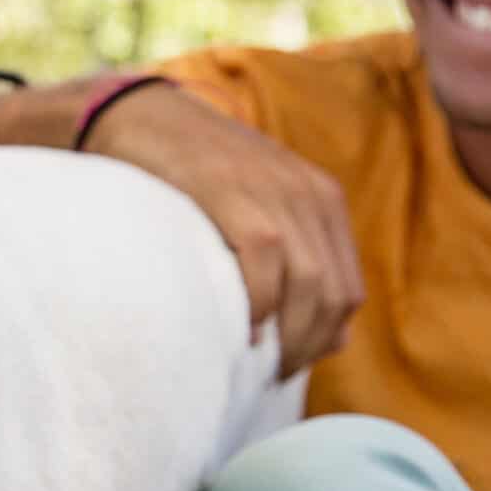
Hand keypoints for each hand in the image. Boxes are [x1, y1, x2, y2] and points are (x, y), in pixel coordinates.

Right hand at [90, 87, 361, 376]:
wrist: (143, 116)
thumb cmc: (188, 175)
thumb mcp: (255, 208)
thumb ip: (293, 259)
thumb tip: (336, 339)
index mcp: (322, 200)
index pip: (348, 291)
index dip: (323, 339)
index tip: (286, 365)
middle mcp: (310, 196)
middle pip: (334, 295)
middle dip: (305, 345)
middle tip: (268, 374)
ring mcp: (276, 192)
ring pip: (308, 284)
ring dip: (285, 334)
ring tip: (255, 360)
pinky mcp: (236, 192)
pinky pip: (265, 262)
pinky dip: (256, 303)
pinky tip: (238, 326)